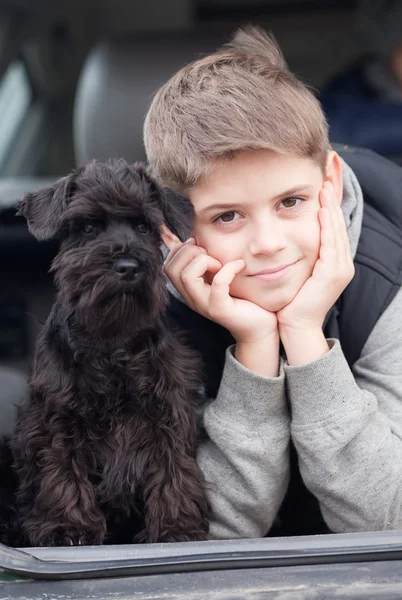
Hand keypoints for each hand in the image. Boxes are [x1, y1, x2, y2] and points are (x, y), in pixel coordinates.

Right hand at [164, 237, 277, 343]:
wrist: (259, 326)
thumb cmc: (242, 299)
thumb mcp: (219, 276)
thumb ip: (207, 262)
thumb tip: (196, 236)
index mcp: (189, 290)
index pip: (168, 266)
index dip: (181, 250)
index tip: (201, 248)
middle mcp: (192, 298)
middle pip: (172, 269)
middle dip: (190, 252)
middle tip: (212, 256)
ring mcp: (205, 305)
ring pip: (187, 276)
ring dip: (204, 261)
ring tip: (221, 263)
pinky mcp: (221, 310)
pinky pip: (217, 285)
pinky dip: (228, 269)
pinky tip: (239, 265)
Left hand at [277, 181, 354, 334]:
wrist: (296, 326)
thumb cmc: (293, 302)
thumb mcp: (300, 274)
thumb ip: (301, 257)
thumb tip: (290, 243)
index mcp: (336, 265)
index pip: (334, 231)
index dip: (330, 209)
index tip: (323, 190)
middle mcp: (342, 265)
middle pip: (338, 227)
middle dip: (333, 203)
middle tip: (327, 181)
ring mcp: (340, 270)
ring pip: (336, 232)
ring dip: (331, 209)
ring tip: (325, 189)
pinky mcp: (332, 274)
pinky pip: (331, 244)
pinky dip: (327, 226)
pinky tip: (323, 211)